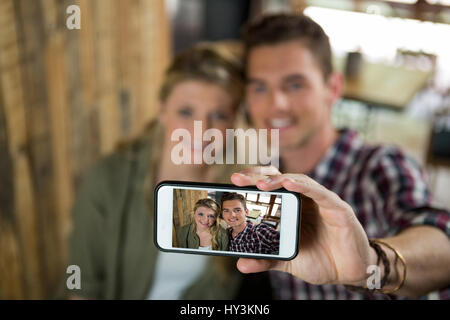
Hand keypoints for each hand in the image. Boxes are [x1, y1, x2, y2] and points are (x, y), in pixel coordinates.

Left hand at [231, 166, 375, 285]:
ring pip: (298, 181)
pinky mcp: (337, 208)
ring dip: (278, 180)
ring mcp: (321, 201)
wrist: (349, 271)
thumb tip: (241, 264)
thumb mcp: (288, 261)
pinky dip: (304, 186)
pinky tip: (290, 183)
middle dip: (257, 176)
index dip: (252, 181)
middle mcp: (305, 199)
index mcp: (291, 207)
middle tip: (238, 178)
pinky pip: (320, 193)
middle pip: (279, 179)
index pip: (270, 187)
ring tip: (261, 184)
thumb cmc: (320, 259)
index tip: (232, 182)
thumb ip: (266, 260)